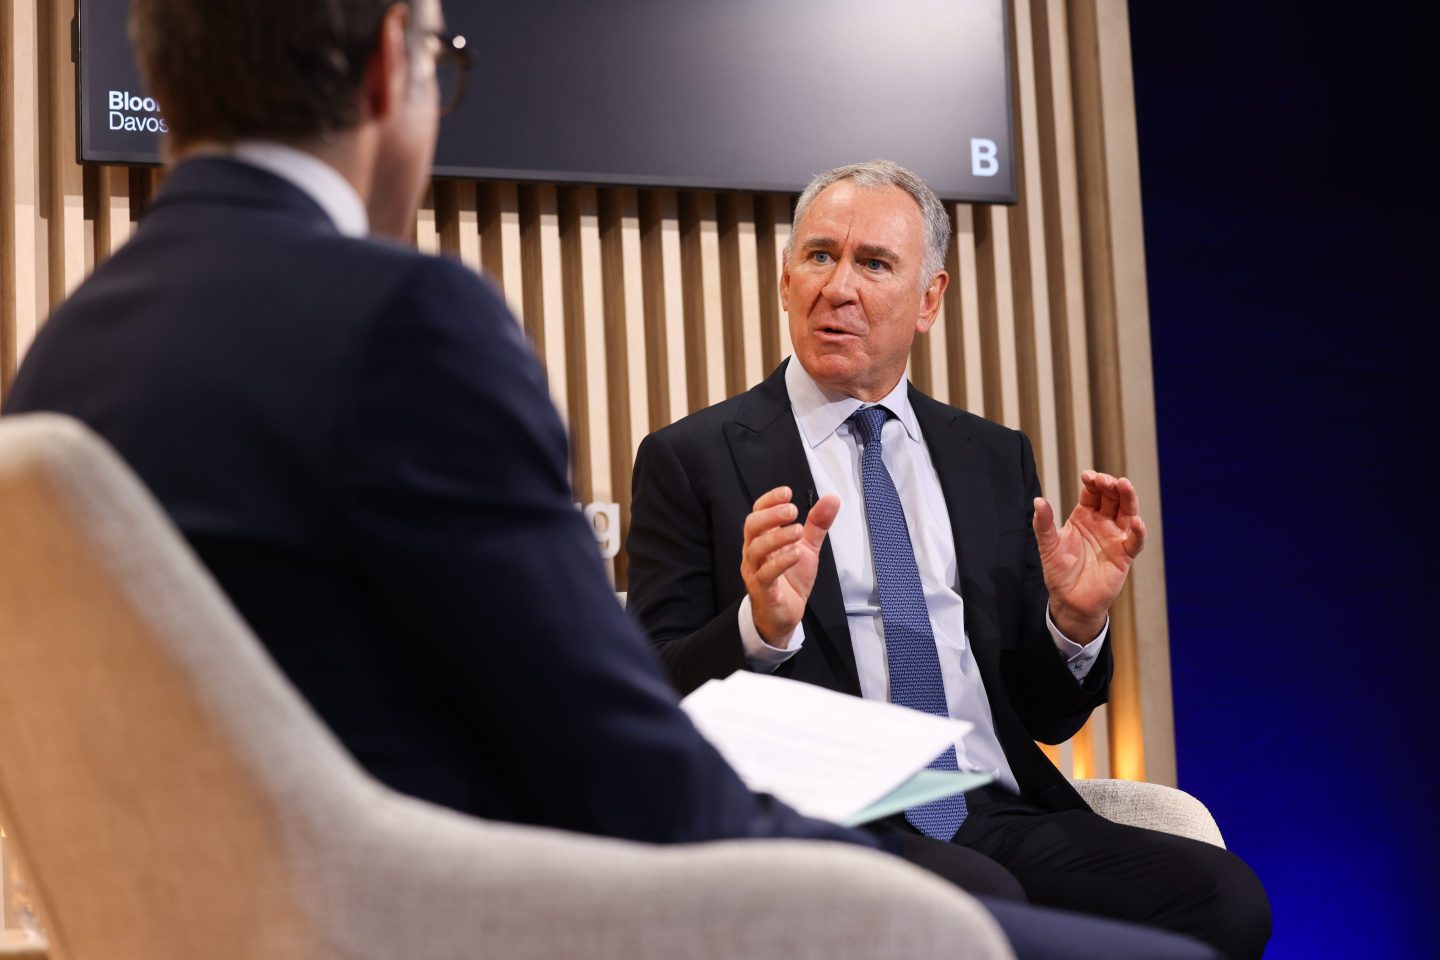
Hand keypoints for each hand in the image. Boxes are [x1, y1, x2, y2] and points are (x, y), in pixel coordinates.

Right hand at [741, 486, 840, 646]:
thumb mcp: (808, 548)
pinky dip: (781, 562)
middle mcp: (754, 553)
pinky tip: (796, 553)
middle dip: (770, 516)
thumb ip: (817, 525)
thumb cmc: (791, 579)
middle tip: (792, 510)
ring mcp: (756, 572)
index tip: (787, 492)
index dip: (769, 501)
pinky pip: (766, 575)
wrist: (785, 616)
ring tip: (798, 530)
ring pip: (756, 550)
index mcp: (762, 539)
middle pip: (751, 528)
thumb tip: (832, 498)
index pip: (757, 514)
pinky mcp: (763, 591)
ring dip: (777, 537)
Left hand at [1032, 470, 1146, 641]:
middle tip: (1107, 480)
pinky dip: (1138, 532)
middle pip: (1112, 498)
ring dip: (1128, 499)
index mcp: (1083, 516)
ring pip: (1127, 513)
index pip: (1092, 493)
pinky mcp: (1124, 555)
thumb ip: (1044, 524)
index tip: (1088, 476)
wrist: (1070, 601)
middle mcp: (1102, 523)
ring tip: (1125, 486)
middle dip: (1111, 486)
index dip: (1093, 482)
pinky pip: (1135, 541)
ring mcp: (1115, 537)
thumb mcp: (1048, 546)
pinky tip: (1136, 522)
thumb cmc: (1059, 572)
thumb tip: (1038, 500)